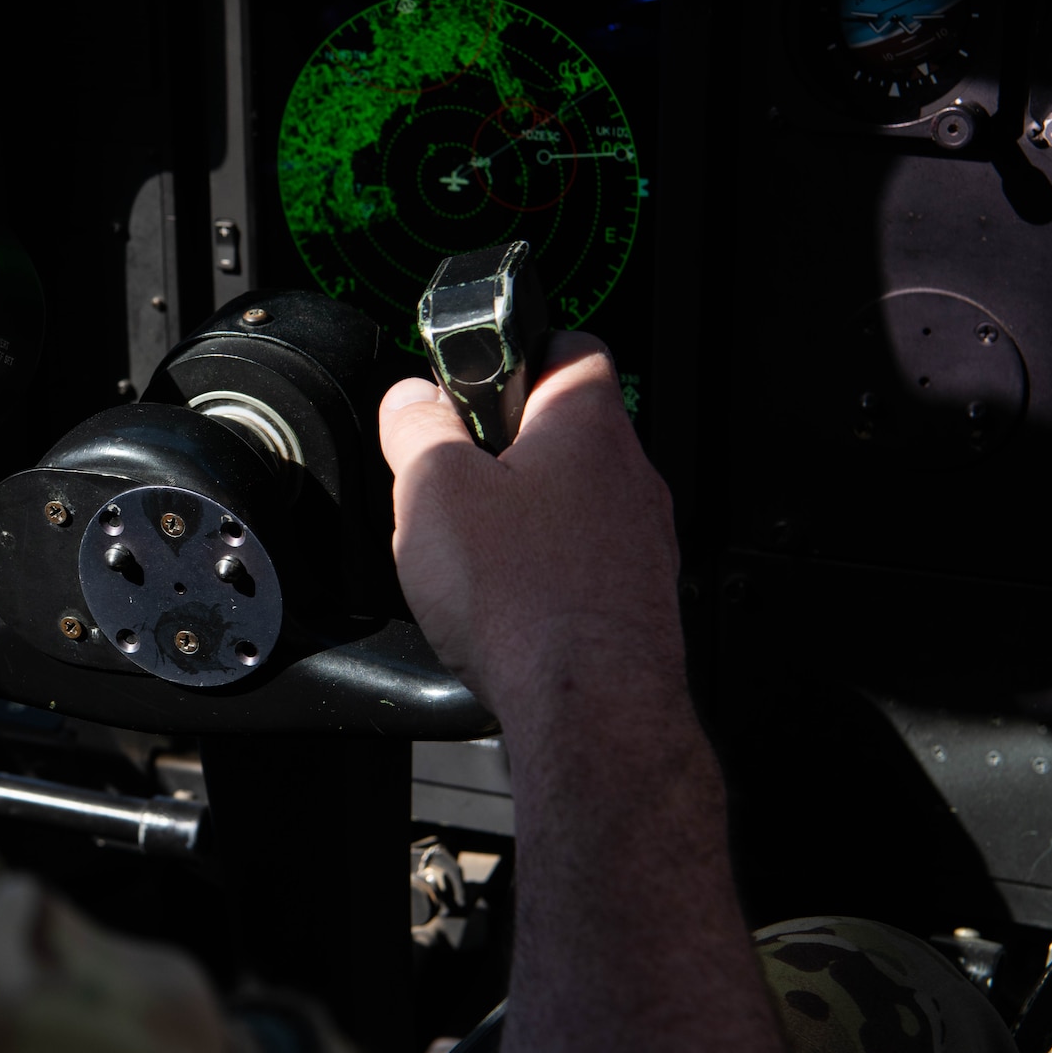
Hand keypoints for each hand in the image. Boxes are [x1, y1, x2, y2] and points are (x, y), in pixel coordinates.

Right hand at [376, 332, 682, 723]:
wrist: (588, 707)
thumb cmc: (524, 598)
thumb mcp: (431, 490)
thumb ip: (415, 429)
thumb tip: (408, 399)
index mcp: (586, 423)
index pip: (567, 345)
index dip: (513, 352)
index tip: (469, 380)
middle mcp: (629, 474)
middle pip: (566, 430)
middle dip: (507, 447)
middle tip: (454, 477)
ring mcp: (642, 539)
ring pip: (575, 500)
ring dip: (527, 514)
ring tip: (476, 552)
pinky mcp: (637, 598)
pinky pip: (584, 561)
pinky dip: (546, 570)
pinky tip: (507, 602)